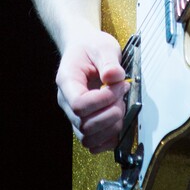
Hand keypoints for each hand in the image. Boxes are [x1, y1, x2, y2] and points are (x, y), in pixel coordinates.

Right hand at [56, 29, 129, 152]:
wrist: (84, 48)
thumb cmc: (91, 47)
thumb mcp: (103, 45)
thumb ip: (109, 60)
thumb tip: (115, 77)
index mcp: (67, 81)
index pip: (79, 104)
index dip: (103, 100)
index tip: (119, 85)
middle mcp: (67, 102)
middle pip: (84, 124)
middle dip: (111, 113)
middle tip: (122, 93)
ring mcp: (74, 115)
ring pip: (88, 138)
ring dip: (111, 126)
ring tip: (121, 105)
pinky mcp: (85, 123)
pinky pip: (93, 144)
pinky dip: (109, 138)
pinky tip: (118, 120)